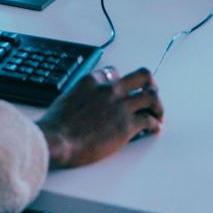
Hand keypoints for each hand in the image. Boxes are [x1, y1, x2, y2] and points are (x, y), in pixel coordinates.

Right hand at [36, 66, 163, 168]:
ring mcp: (120, 105)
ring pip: (151, 96)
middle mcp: (108, 89)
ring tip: (157, 114)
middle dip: (150, 84)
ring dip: (156, 105)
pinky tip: (153, 129)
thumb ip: (82, 96)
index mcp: (90, 81)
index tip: (124, 90)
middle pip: (141, 76)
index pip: (114, 73)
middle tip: (151, 93)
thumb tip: (87, 103)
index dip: (121, 82)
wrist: (56, 140)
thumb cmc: (56, 125)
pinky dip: (154, 125)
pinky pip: (150, 120)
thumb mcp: (66, 99)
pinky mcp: (127, 125)